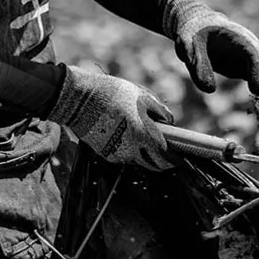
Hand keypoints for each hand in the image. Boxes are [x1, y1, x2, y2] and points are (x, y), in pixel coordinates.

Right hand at [47, 65, 174, 170]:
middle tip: (168, 159)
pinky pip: (122, 156)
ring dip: (144, 156)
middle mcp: (130, 148)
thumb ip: (158, 110)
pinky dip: (128, 151)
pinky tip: (126, 138)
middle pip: (152, 164)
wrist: (78, 99)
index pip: (164, 155)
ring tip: (145, 143)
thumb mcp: (140, 95)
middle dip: (162, 164)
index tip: (179, 160)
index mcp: (142, 134)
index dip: (173, 159)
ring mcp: (116, 153)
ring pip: (137, 160)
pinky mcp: (105, 154)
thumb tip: (170, 122)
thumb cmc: (112, 93)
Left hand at [171, 1, 258, 109]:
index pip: (254, 54)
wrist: (200, 24)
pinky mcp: (253, 67)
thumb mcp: (187, 44)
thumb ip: (197, 63)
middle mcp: (252, 45)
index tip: (256, 91)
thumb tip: (210, 90)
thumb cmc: (192, 32)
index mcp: (238, 37)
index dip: (258, 72)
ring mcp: (255, 56)